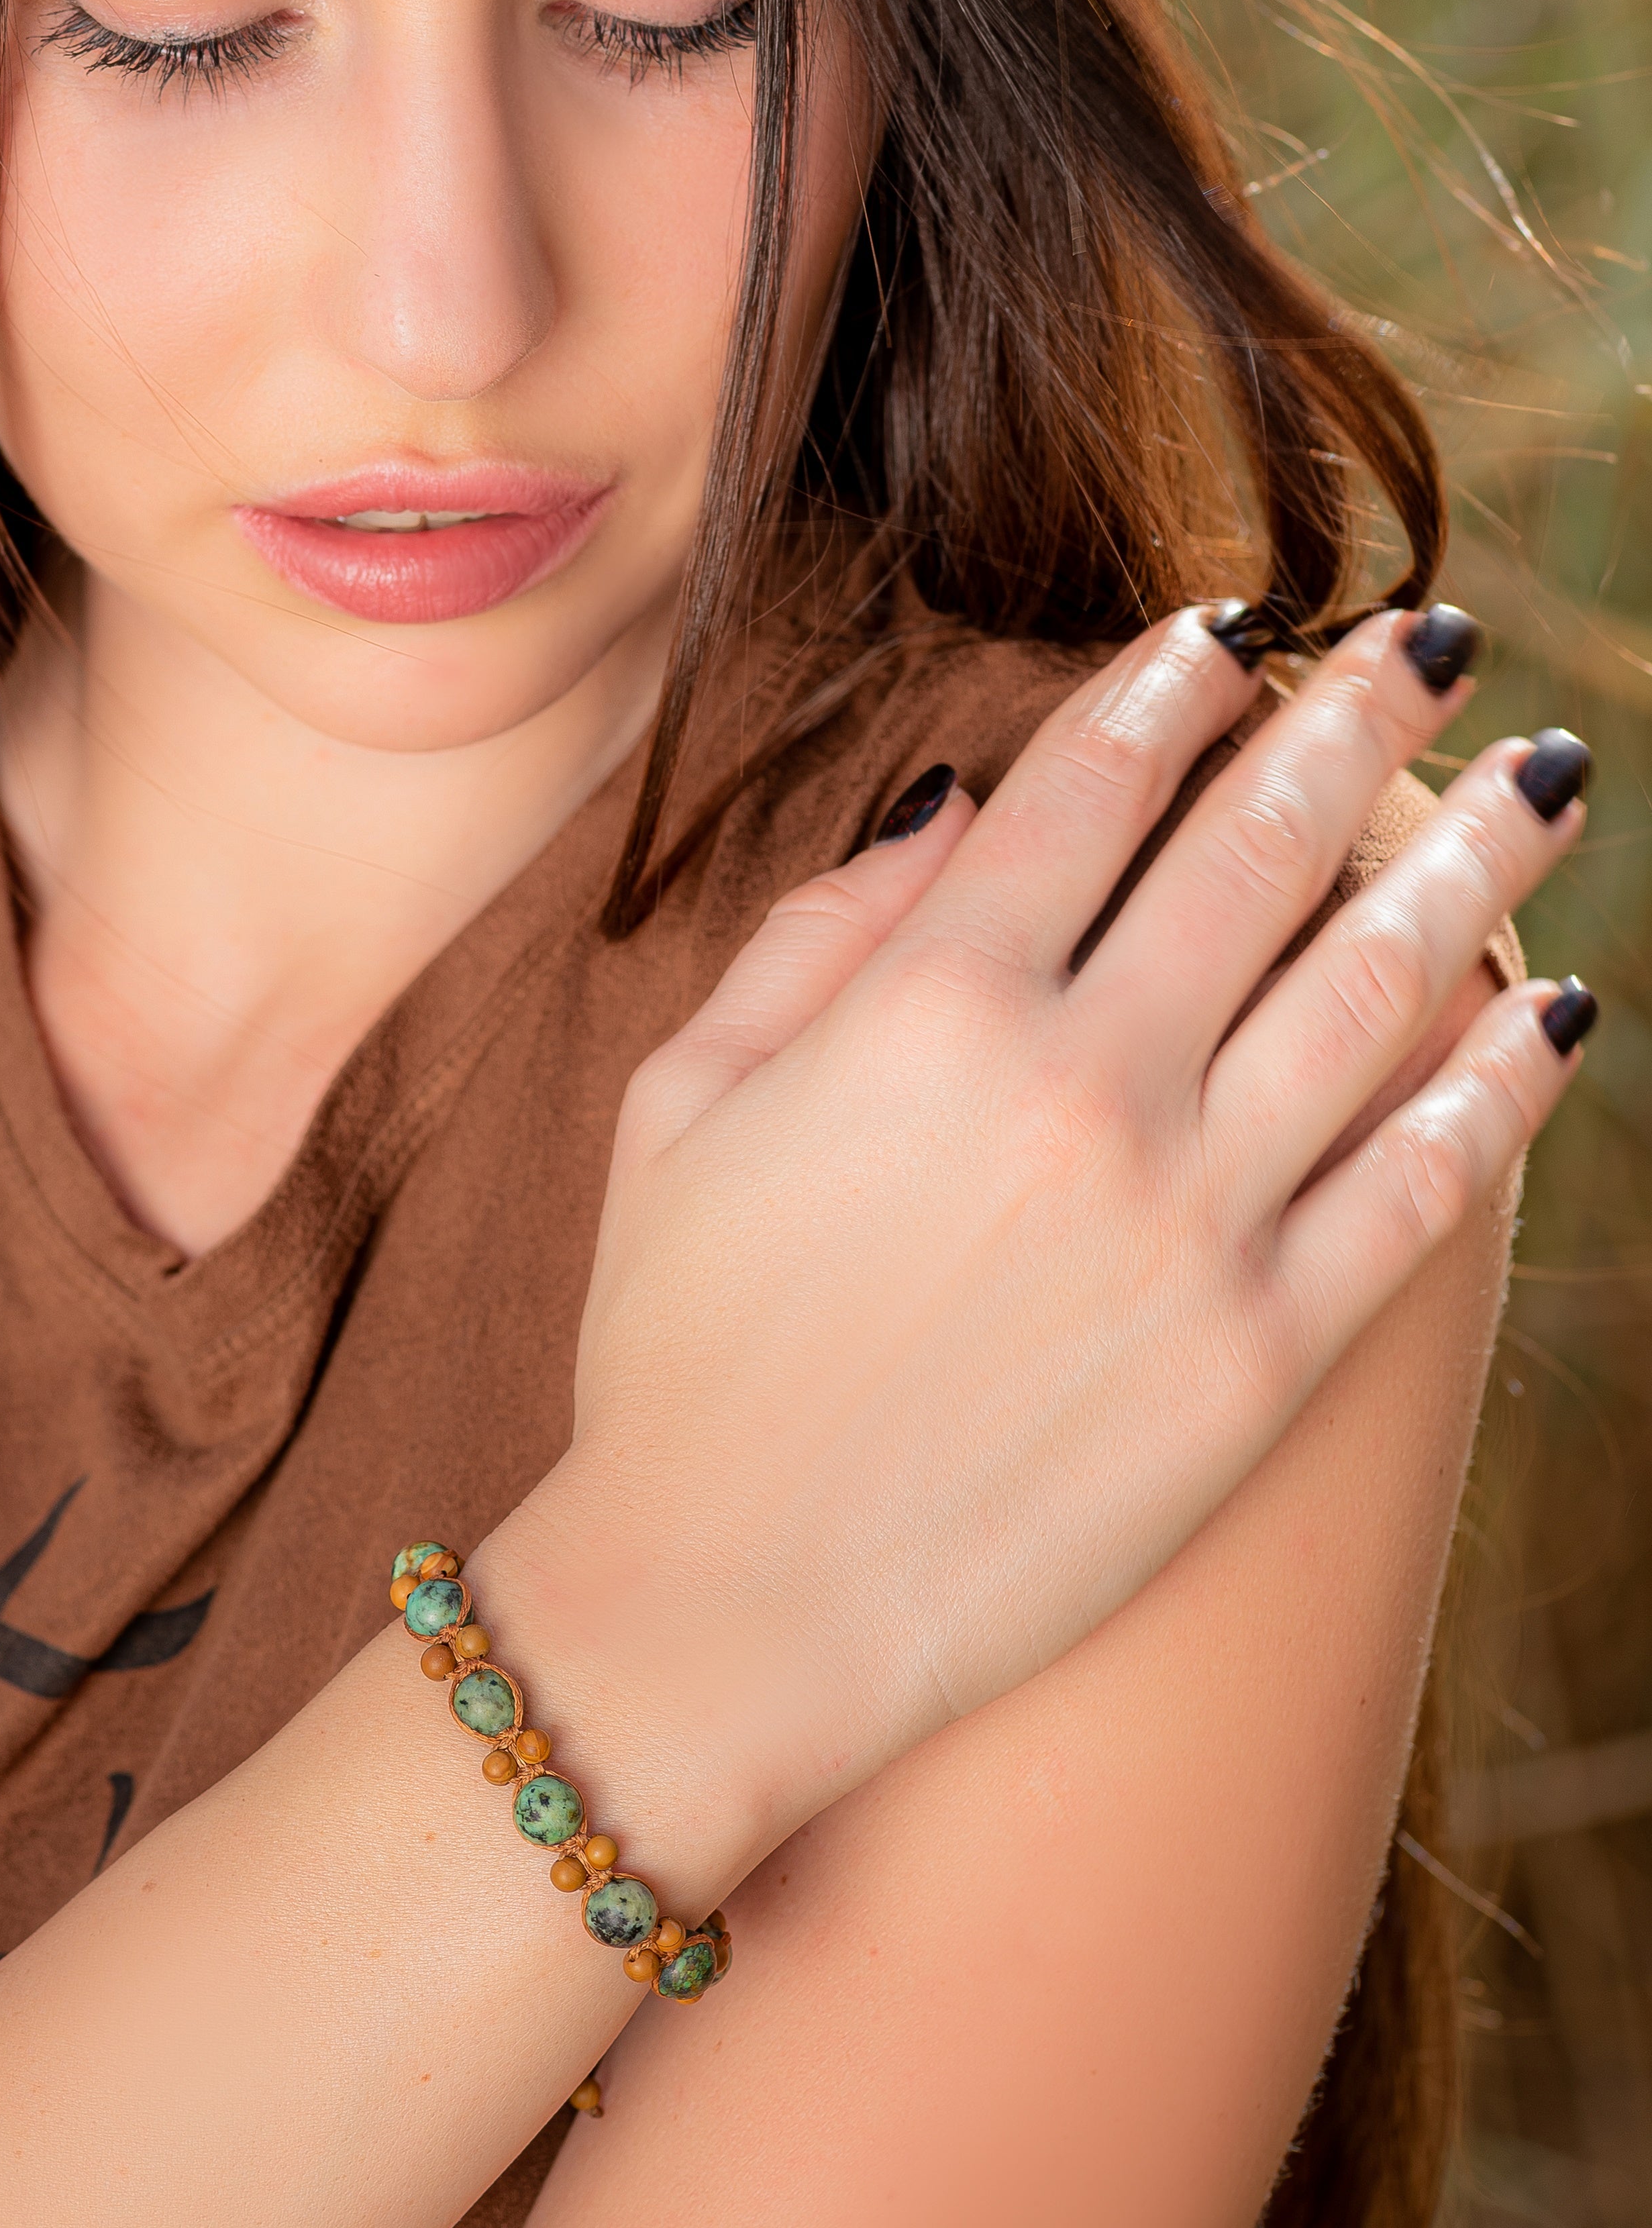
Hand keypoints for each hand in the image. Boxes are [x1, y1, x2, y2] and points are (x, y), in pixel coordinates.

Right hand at [520, 607, 1587, 1853]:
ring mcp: (1191, 1223)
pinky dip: (1499, 1084)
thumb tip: (959, 798)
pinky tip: (1552, 1011)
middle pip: (1260, 849)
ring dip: (1470, 867)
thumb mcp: (684, 1103)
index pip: (1091, 784)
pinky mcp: (1262, 1357)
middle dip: (1356, 721)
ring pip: (1375, 990)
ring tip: (1537, 789)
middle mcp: (1083, 1087)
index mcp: (929, 1007)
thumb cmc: (676, 1348)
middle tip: (1429, 646)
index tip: (1235, 624)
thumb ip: (819, 931)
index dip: (1173, 681)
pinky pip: (1420, 1186)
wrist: (725, 1604)